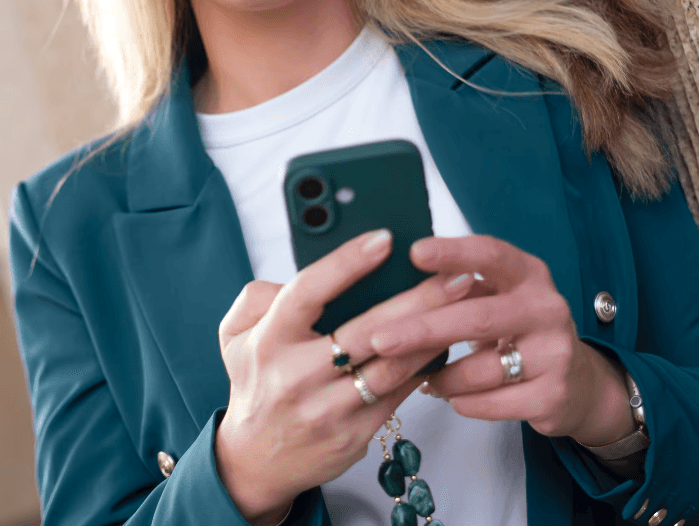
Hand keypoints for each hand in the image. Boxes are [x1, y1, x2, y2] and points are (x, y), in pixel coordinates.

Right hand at [215, 230, 473, 523]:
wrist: (255, 459)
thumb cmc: (254, 380)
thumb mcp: (235, 333)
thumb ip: (259, 295)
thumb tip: (305, 273)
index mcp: (269, 339)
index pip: (309, 291)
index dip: (347, 263)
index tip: (385, 238)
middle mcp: (297, 375)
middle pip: (366, 331)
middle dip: (416, 299)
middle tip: (454, 273)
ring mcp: (328, 408)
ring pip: (391, 366)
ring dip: (431, 333)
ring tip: (463, 304)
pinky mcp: (354, 434)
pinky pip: (398, 394)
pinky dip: (424, 366)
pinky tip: (445, 342)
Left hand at [356, 235, 634, 444]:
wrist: (578, 382)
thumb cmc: (517, 328)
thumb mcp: (499, 297)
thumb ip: (461, 287)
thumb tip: (394, 280)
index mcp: (528, 274)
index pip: (490, 254)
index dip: (453, 252)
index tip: (413, 252)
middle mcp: (547, 308)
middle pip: (476, 318)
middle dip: (423, 330)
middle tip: (379, 339)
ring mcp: (555, 353)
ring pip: (482, 369)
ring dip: (442, 376)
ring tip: (419, 377)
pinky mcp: (554, 396)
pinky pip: (493, 403)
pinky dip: (462, 400)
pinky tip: (449, 395)